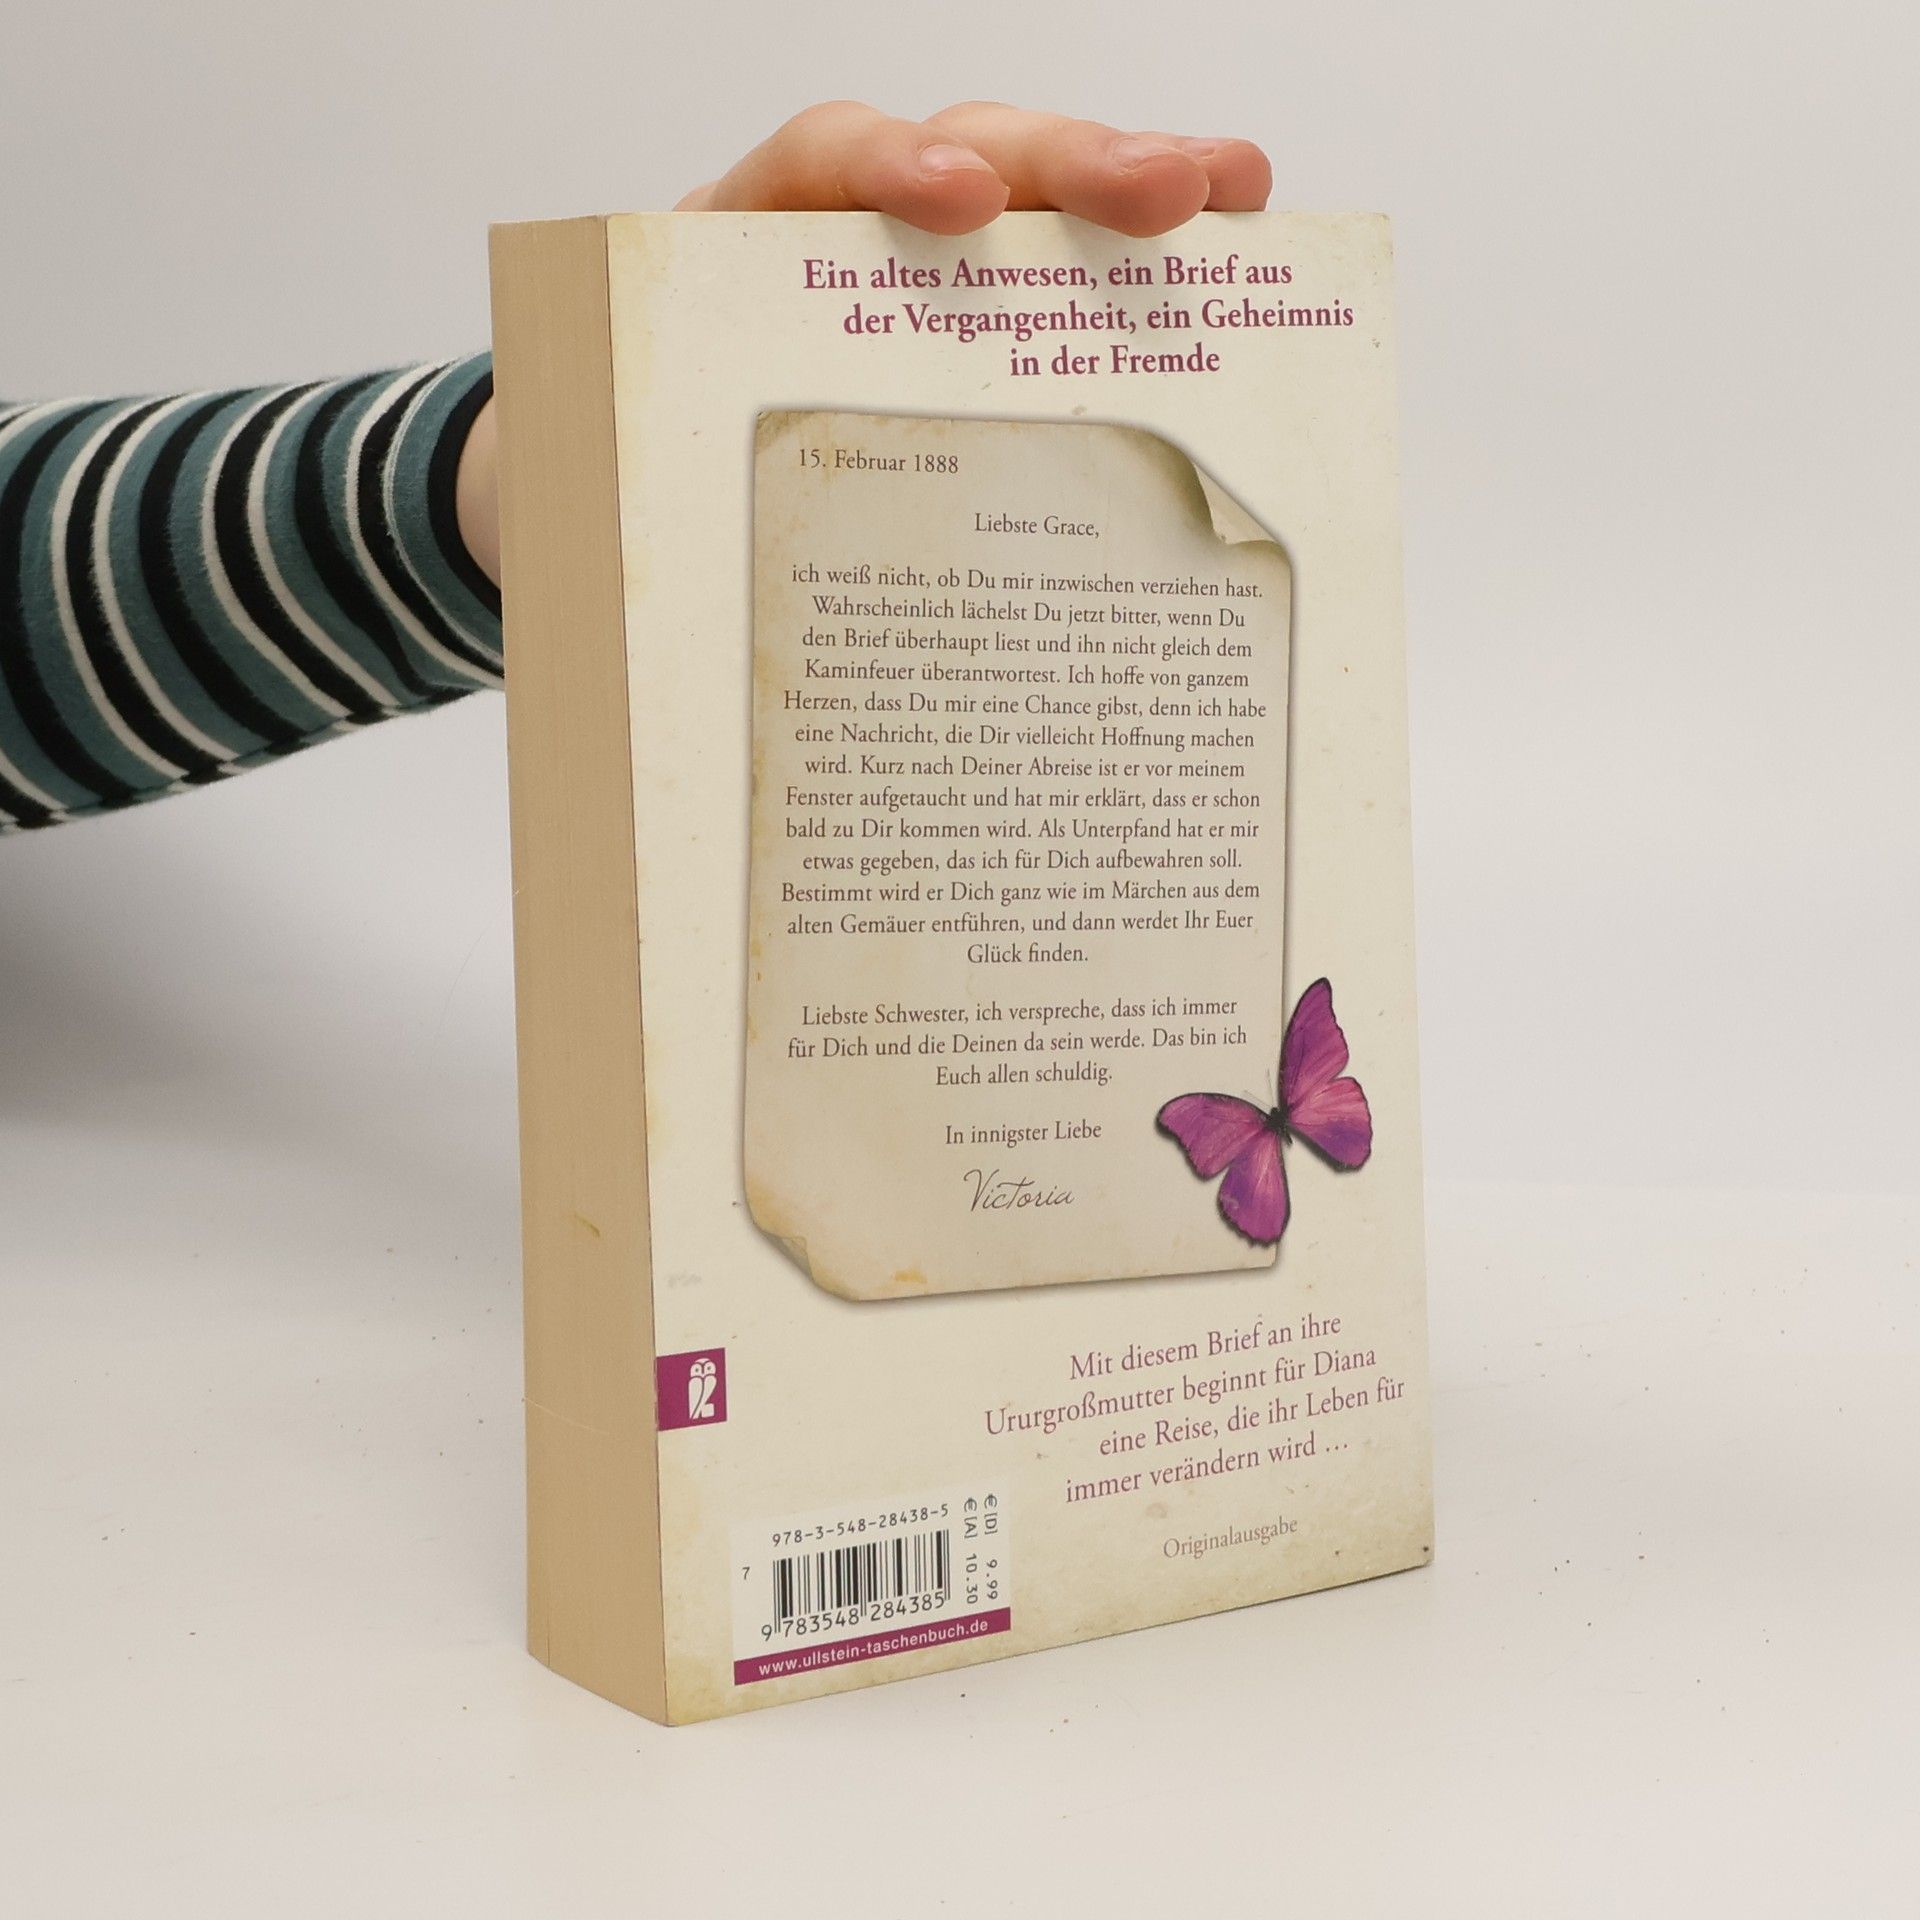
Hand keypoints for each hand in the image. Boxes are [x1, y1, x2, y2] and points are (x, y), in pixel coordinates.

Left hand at [458, 102, 1272, 582]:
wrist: (602, 499)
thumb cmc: (629, 498)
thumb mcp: (631, 503)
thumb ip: (656, 532)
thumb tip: (649, 716)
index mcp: (743, 262)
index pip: (823, 166)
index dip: (892, 168)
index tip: (958, 202)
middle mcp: (847, 248)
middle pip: (970, 161)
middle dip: (1072, 167)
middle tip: (1169, 191)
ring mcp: (924, 286)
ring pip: (1040, 213)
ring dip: (1140, 199)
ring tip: (1229, 198)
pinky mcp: (977, 340)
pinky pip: (1063, 293)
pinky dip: (1140, 283)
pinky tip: (1224, 266)